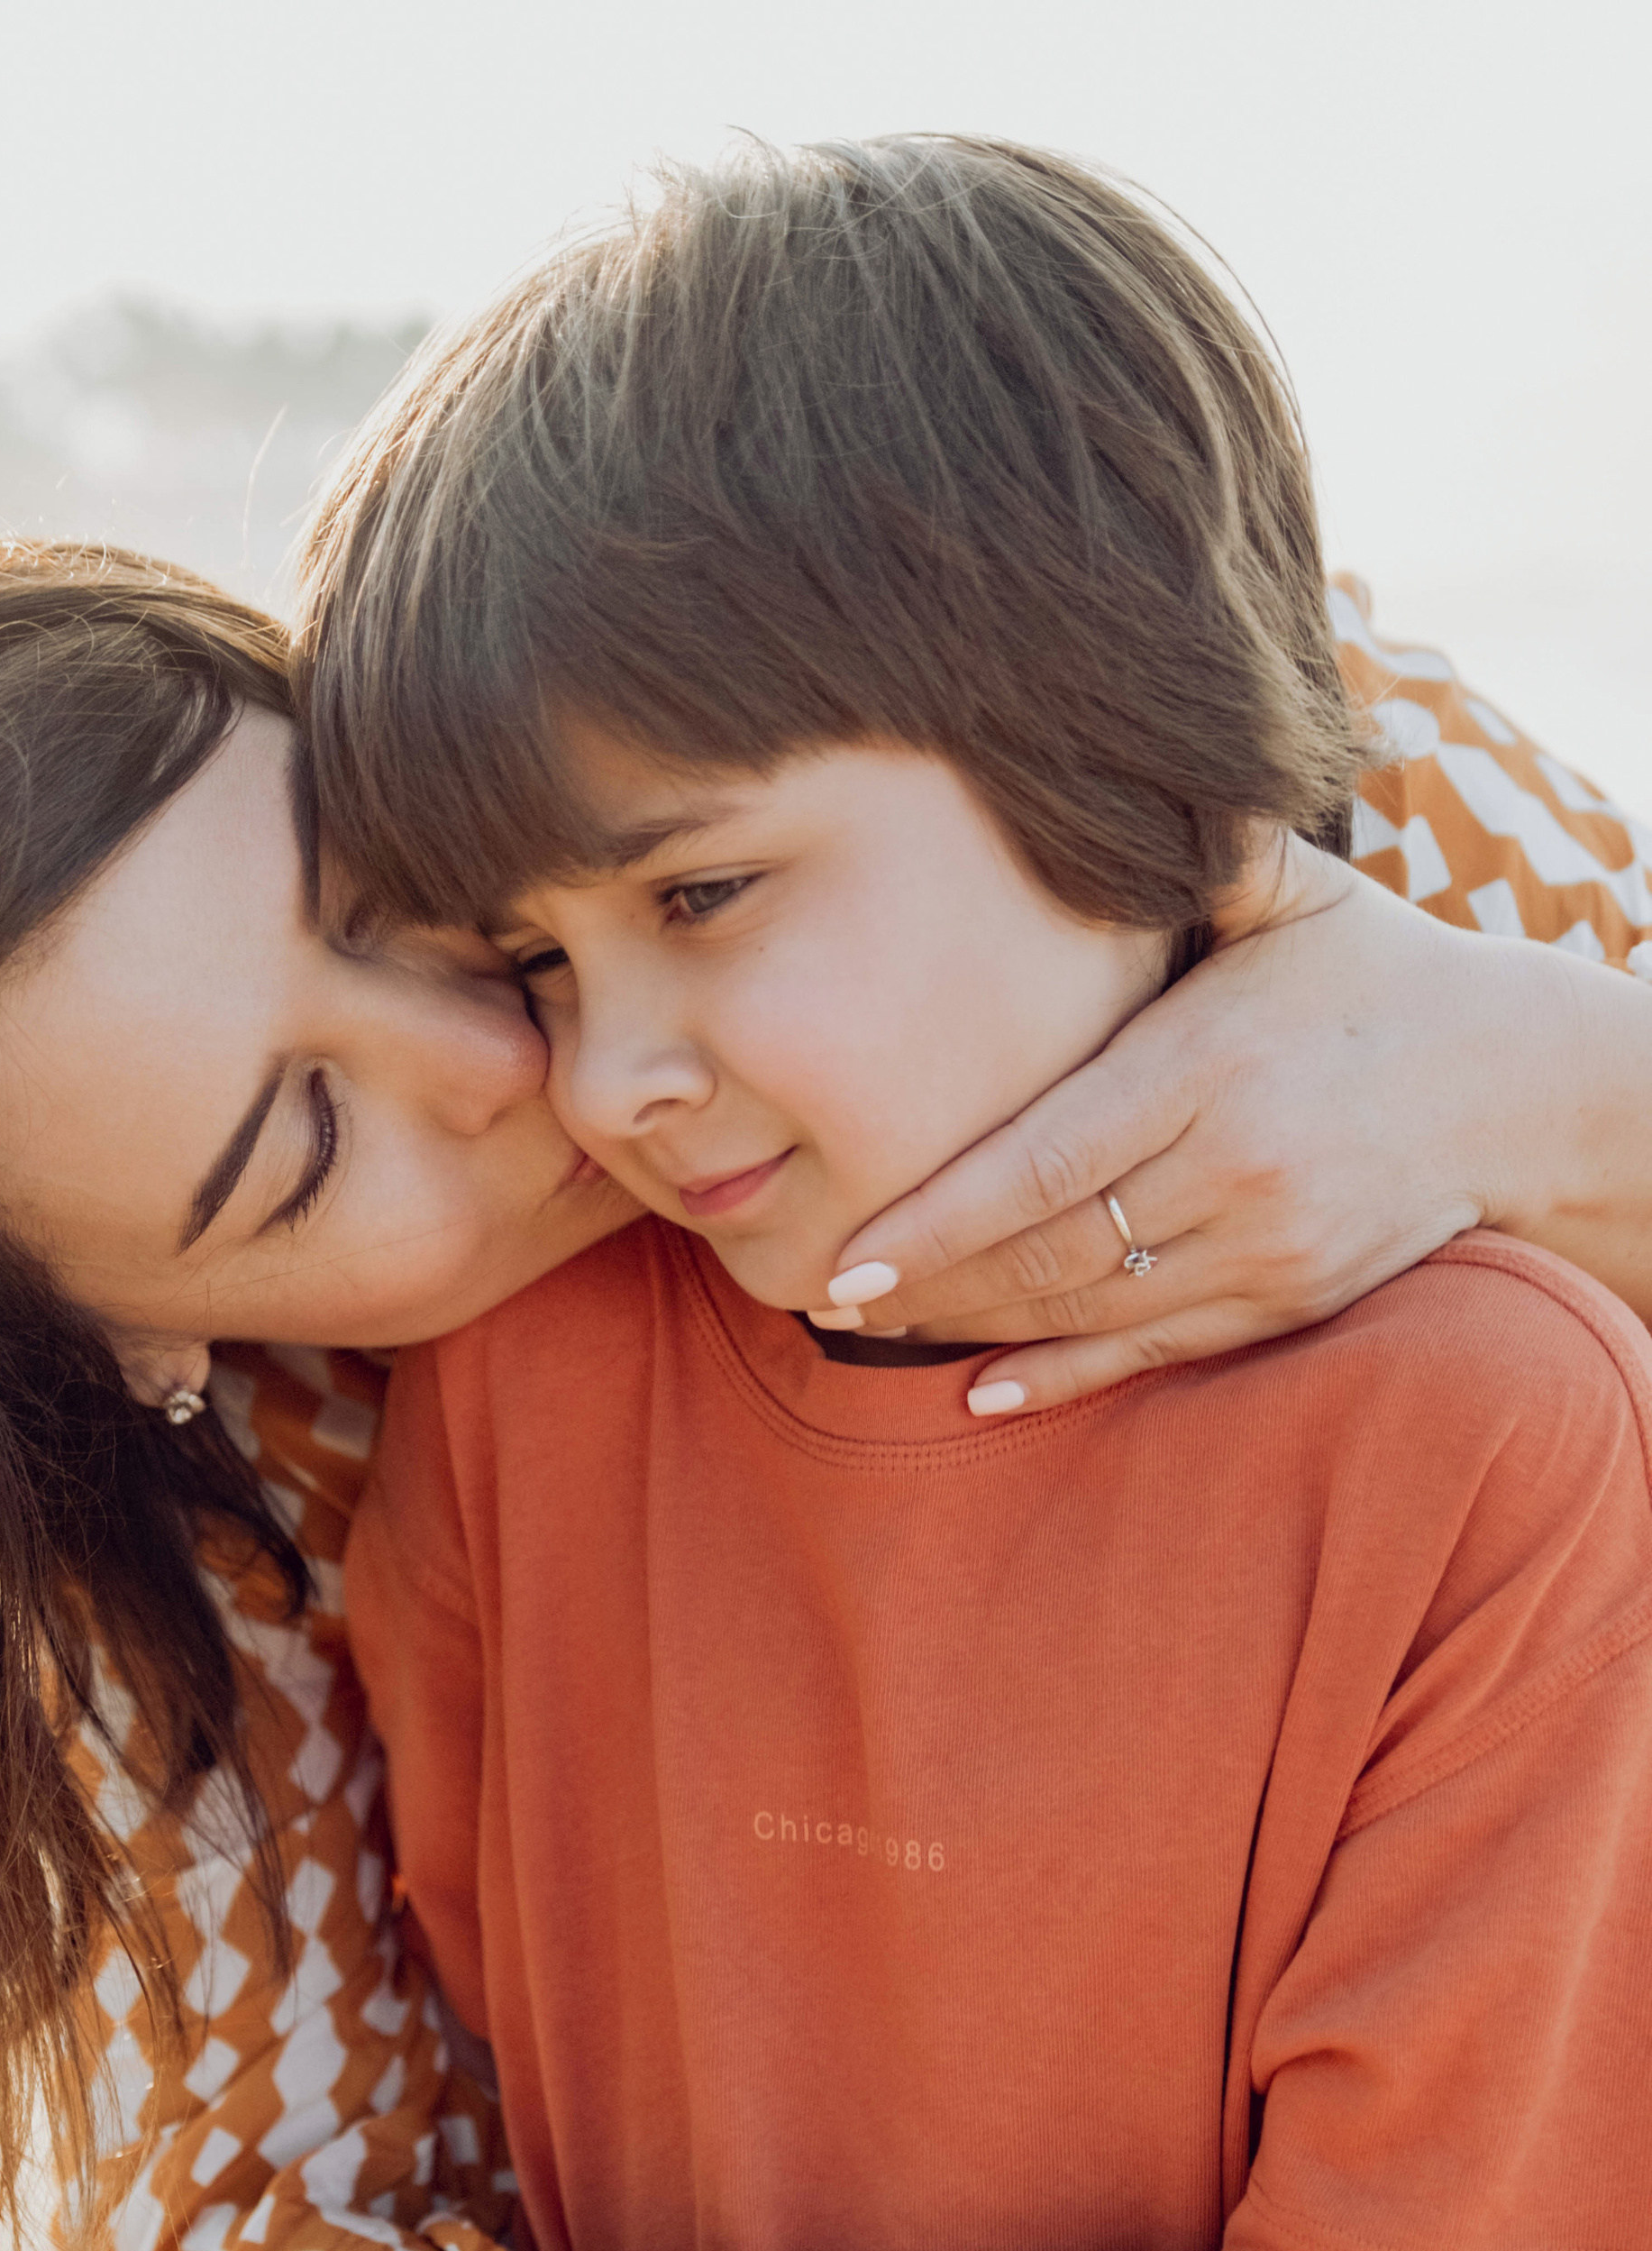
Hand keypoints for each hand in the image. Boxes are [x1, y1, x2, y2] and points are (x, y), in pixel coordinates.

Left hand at [820, 834, 1595, 1412]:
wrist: (1514, 1084)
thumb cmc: (1370, 974)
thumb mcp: (1296, 893)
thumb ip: (1204, 850)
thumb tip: (1132, 771)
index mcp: (1210, 1066)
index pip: (1046, 1162)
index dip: (939, 1218)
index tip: (848, 1253)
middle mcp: (1236, 1170)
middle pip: (1049, 1251)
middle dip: (928, 1282)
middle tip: (821, 1293)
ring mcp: (1265, 1246)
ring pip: (1089, 1310)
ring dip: (972, 1328)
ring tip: (874, 1325)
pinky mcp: (1286, 1298)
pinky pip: (1152, 1352)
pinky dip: (1062, 1379)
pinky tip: (981, 1394)